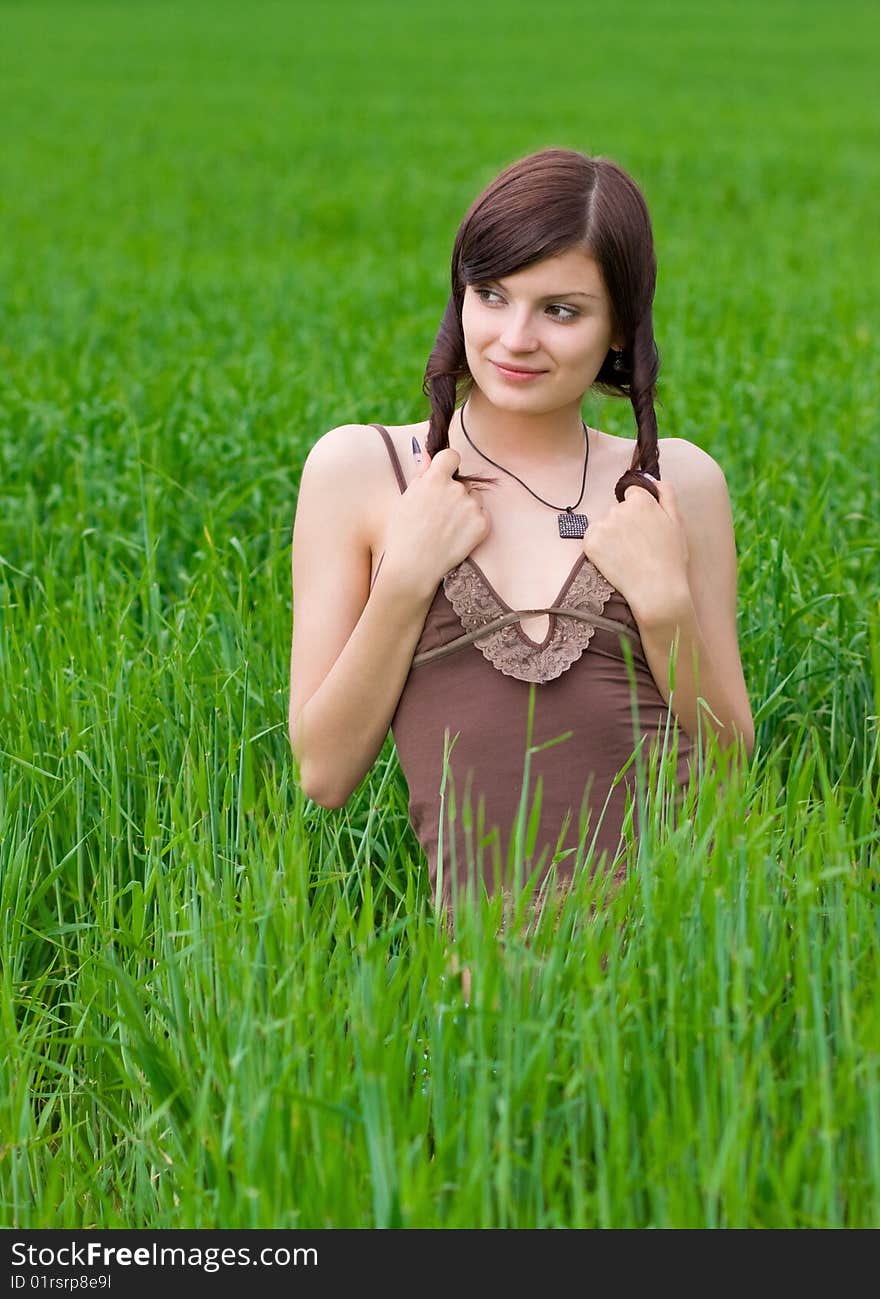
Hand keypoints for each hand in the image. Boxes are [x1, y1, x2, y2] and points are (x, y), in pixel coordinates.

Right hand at [380, 438, 491, 599]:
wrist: (413, 566)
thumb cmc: (403, 534)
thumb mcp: (406, 500)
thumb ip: (420, 475)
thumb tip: (427, 454)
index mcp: (434, 479)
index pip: (451, 456)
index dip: (448, 465)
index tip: (444, 476)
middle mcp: (455, 489)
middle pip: (463, 483)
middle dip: (455, 494)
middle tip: (439, 516)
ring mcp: (471, 507)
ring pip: (475, 498)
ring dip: (466, 508)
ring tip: (448, 528)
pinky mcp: (482, 524)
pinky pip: (482, 515)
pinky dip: (474, 524)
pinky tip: (458, 536)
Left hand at [581, 475, 690, 621]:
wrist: (656, 591)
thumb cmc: (670, 558)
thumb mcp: (677, 521)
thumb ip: (666, 494)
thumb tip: (653, 479)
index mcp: (641, 500)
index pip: (632, 493)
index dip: (640, 510)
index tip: (645, 527)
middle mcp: (618, 509)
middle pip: (618, 509)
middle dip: (626, 522)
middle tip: (640, 546)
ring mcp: (602, 526)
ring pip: (606, 525)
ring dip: (613, 536)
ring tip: (629, 556)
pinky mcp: (590, 543)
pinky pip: (594, 539)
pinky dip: (601, 548)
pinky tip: (616, 561)